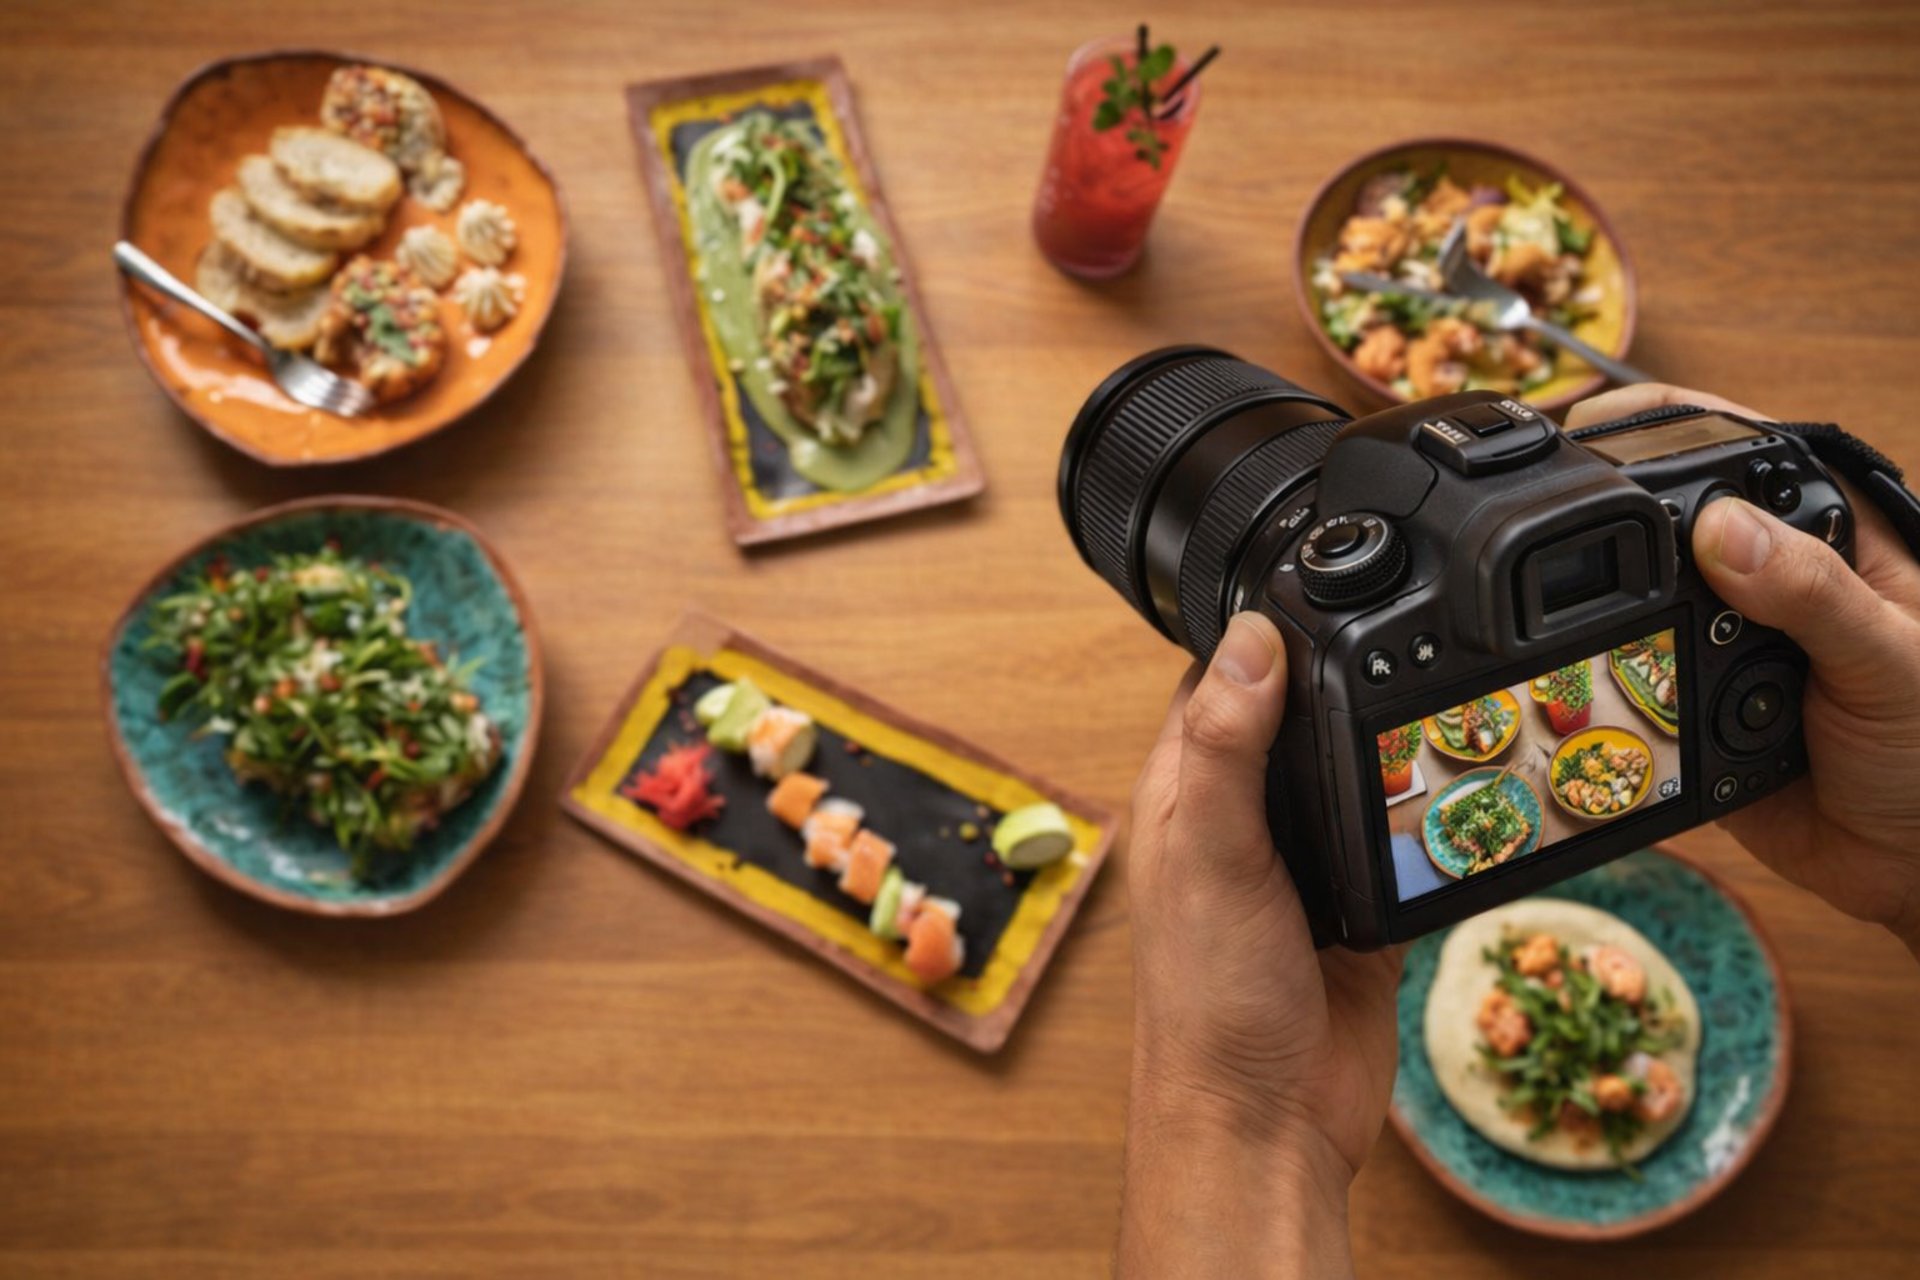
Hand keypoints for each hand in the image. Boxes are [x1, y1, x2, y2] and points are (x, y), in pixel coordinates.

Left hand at [1117, 613, 1401, 1278]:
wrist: (1268, 1120)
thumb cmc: (1209, 1001)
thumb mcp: (1211, 856)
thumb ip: (1225, 749)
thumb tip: (1248, 638)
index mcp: (1187, 790)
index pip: (1222, 677)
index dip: (1268, 628)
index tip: (1325, 579)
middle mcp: (1243, 816)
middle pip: (1302, 714)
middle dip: (1350, 675)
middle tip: (1419, 626)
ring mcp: (1305, 860)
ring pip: (1356, 768)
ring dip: (1395, 740)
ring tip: (1454, 688)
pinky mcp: (1362, 903)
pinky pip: (1402, 835)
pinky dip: (1431, 809)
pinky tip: (1467, 783)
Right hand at [1569, 385, 1919, 954]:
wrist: (1915, 866)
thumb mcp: (1893, 660)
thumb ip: (1816, 593)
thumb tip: (1718, 527)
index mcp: (1828, 532)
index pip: (1734, 454)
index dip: (1660, 434)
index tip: (1583, 440)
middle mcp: (1765, 576)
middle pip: (1661, 522)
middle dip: (1603, 528)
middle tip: (1542, 533)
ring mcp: (1717, 641)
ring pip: (1630, 603)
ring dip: (1596, 616)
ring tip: (1539, 613)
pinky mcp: (1682, 706)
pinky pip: (1623, 683)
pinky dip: (1597, 686)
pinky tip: (1573, 680)